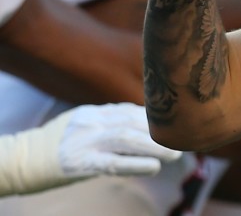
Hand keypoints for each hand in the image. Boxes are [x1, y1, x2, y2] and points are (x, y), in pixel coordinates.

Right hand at [0, 103, 182, 195]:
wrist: (19, 160)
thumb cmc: (53, 145)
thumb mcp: (80, 125)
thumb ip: (107, 123)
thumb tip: (138, 124)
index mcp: (94, 113)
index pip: (132, 110)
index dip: (156, 119)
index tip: (176, 125)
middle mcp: (91, 122)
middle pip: (134, 122)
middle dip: (161, 131)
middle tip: (184, 139)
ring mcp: (85, 142)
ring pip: (127, 139)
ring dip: (155, 146)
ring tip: (175, 154)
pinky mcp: (80, 163)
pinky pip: (112, 162)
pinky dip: (136, 164)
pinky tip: (153, 167)